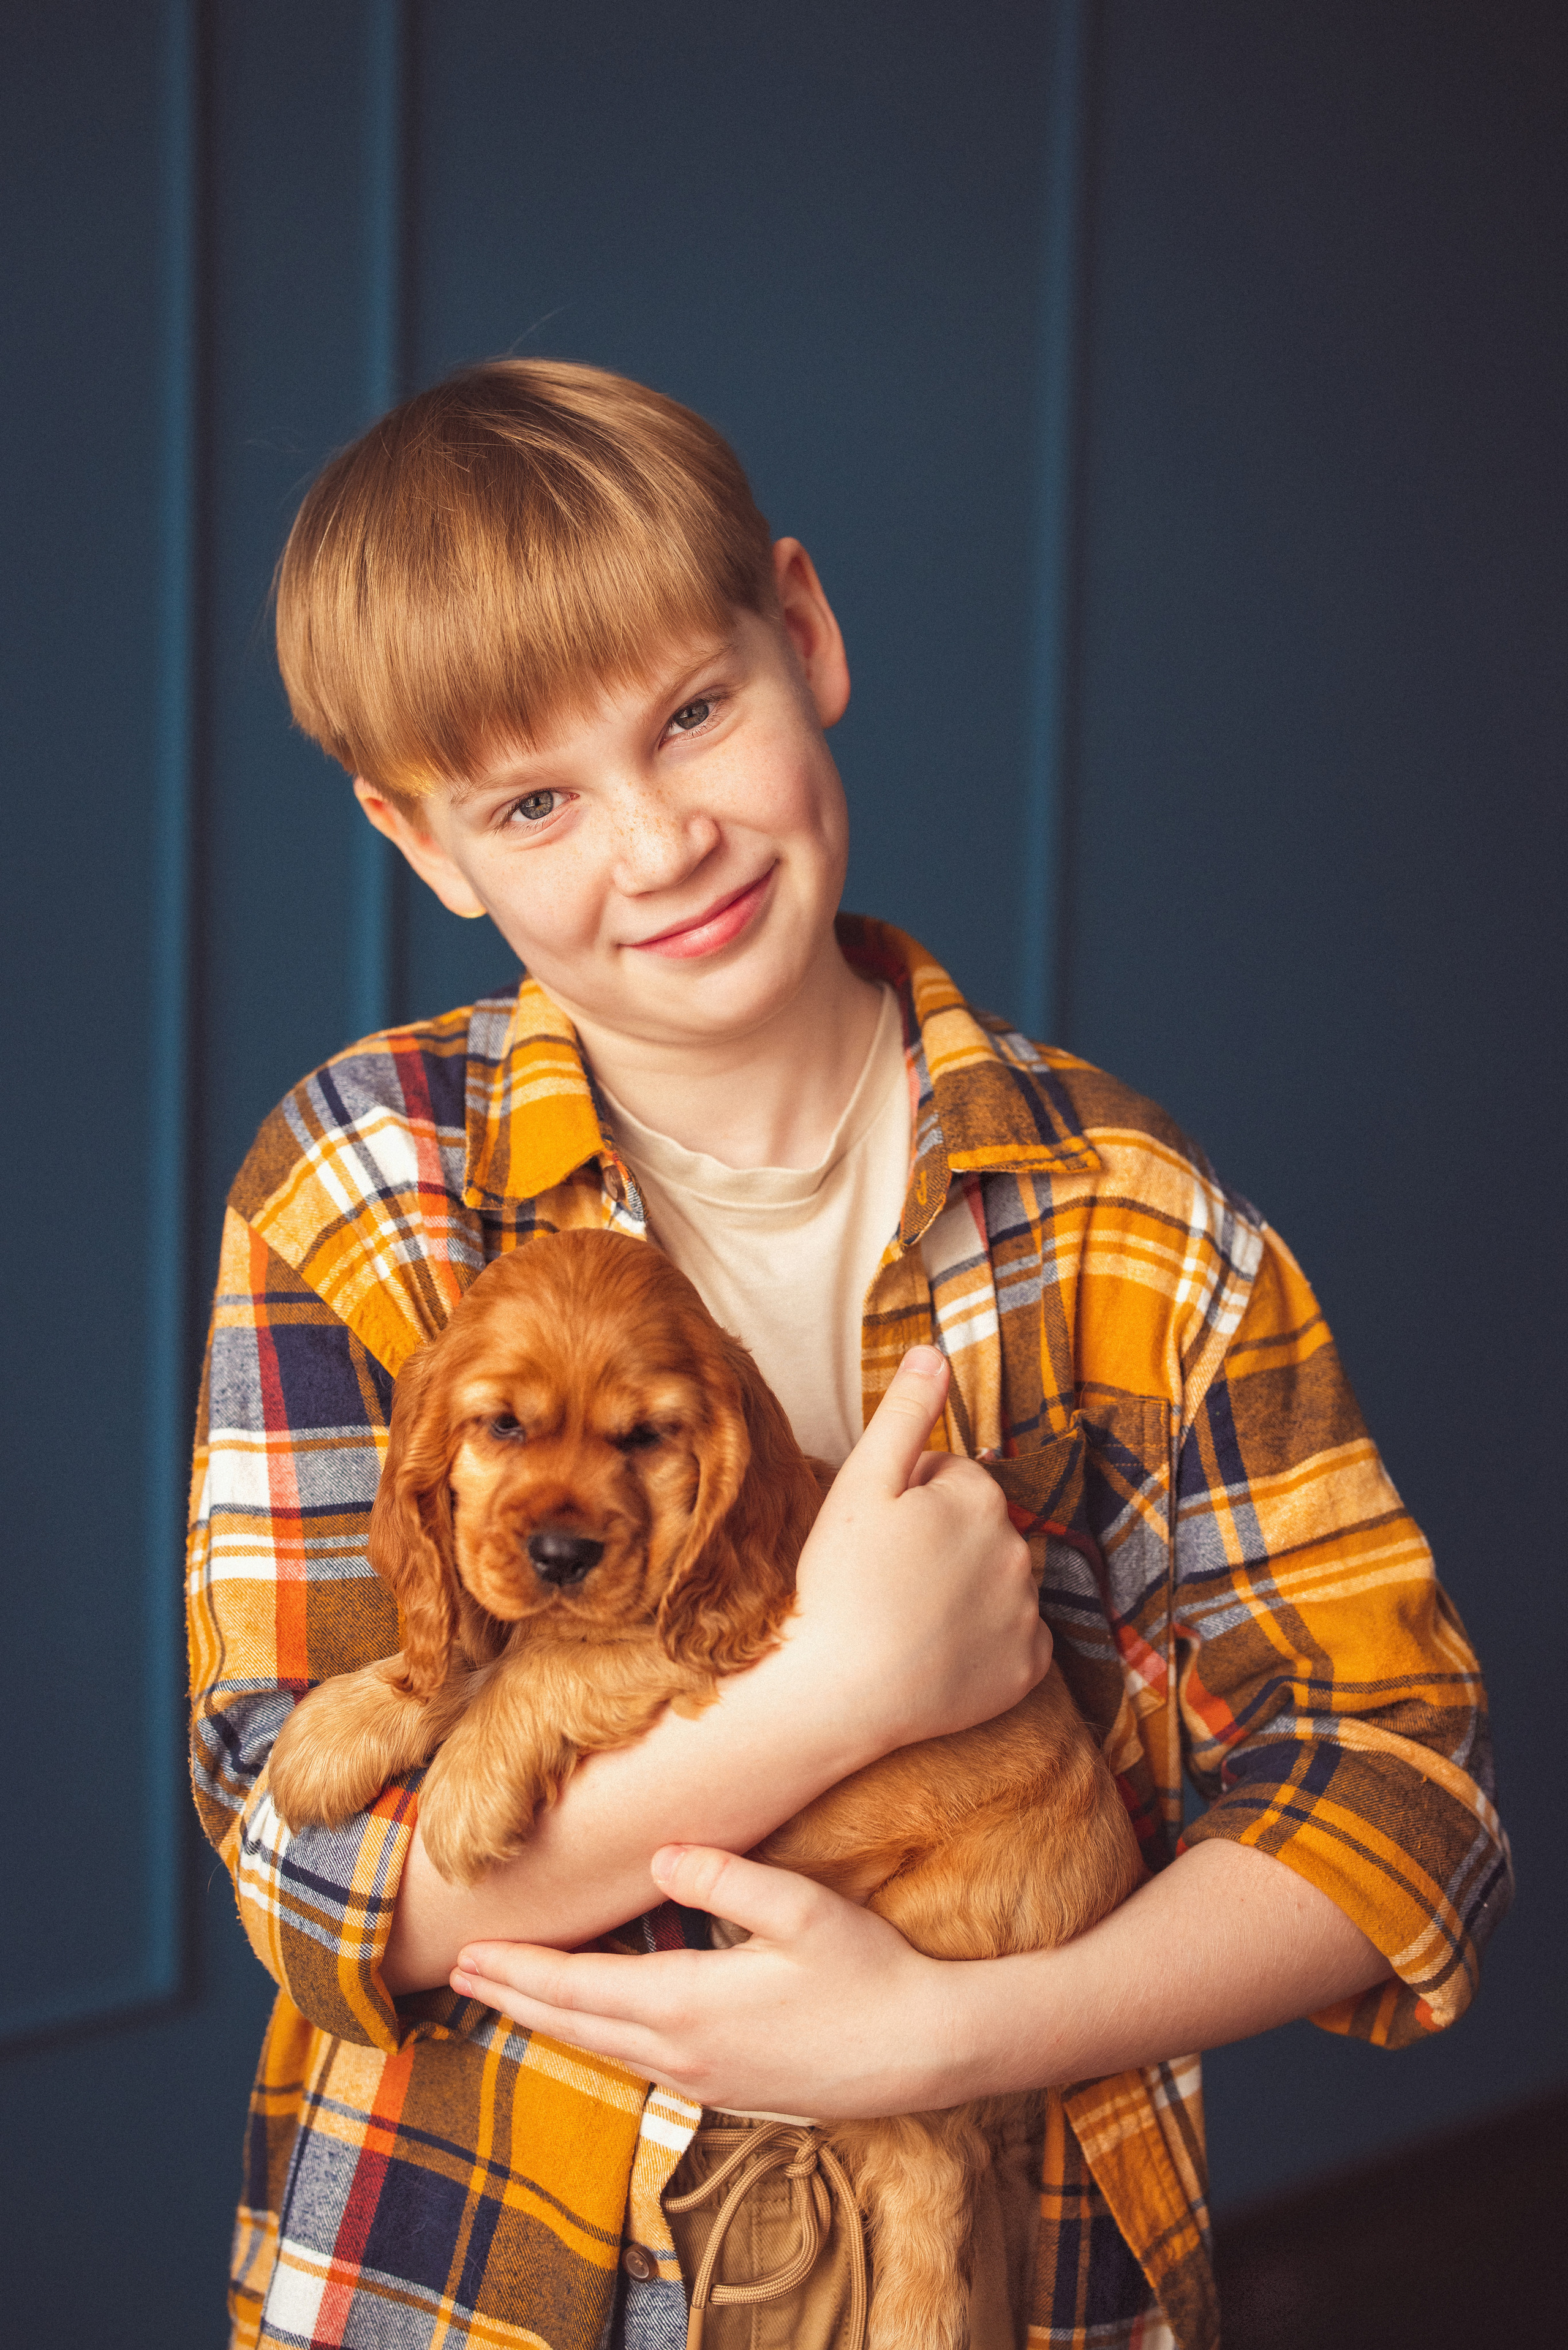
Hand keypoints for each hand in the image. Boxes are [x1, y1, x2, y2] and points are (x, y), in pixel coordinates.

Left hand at [450, 1843, 974, 2116]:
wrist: (926, 2051)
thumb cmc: (870, 1973)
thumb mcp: (805, 1910)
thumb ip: (729, 1877)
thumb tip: (664, 1853)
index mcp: (691, 2006)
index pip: (578, 1988)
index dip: (519, 1970)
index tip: (468, 1953)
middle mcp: (685, 2054)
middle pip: (577, 2025)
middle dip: (515, 1996)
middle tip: (459, 1974)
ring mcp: (706, 2080)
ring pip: (605, 2049)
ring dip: (551, 2020)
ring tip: (511, 1995)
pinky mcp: (730, 2090)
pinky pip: (640, 2064)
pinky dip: (599, 2038)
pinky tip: (597, 2023)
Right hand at [786, 1347, 1050, 1756]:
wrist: (839, 1692)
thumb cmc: (841, 1583)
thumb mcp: (861, 1483)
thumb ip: (905, 1414)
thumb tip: (936, 1352)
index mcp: (980, 1497)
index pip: (950, 1477)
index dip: (906, 1500)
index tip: (875, 1534)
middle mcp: (1018, 1549)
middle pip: (977, 1527)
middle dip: (940, 1539)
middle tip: (885, 1576)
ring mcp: (1026, 1613)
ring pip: (996, 1581)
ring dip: (964, 1588)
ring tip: (906, 1615)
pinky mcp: (1026, 1670)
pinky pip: (1016, 1640)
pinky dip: (987, 1642)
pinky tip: (940, 1652)